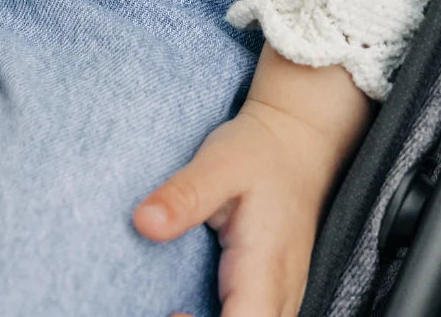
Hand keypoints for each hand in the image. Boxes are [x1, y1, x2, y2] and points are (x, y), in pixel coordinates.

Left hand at [133, 45, 371, 316]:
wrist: (296, 142)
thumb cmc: (258, 151)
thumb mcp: (217, 163)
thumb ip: (184, 196)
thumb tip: (143, 223)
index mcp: (265, 268)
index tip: (171, 311)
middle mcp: (280, 293)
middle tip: (165, 307)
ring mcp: (280, 295)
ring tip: (171, 306)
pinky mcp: (272, 290)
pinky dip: (220, 316)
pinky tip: (187, 303)